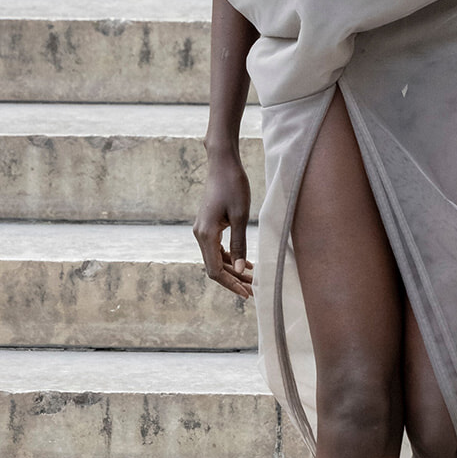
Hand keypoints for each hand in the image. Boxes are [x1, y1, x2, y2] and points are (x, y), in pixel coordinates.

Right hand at [194, 150, 254, 299]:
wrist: (222, 163)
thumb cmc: (233, 185)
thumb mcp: (241, 217)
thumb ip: (239, 244)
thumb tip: (239, 269)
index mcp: (206, 235)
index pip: (215, 271)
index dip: (231, 285)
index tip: (248, 294)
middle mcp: (200, 235)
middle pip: (215, 268)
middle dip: (235, 280)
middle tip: (255, 290)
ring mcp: (203, 230)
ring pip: (217, 259)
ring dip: (234, 271)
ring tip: (254, 280)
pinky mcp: (209, 225)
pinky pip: (218, 249)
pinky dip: (231, 258)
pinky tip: (246, 264)